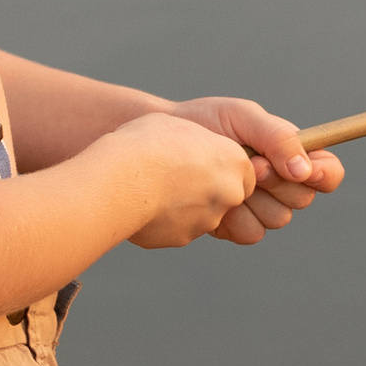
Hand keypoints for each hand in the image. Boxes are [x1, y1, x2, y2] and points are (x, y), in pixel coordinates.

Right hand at [123, 110, 263, 248]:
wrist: (121, 177)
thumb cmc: (146, 143)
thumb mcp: (180, 127)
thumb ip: (198, 145)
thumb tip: (195, 154)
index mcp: (233, 160)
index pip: (243, 172)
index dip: (220, 167)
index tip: (199, 161)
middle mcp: (229, 193)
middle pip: (227, 196)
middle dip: (207, 190)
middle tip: (177, 176)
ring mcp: (208, 219)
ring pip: (203, 215)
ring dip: (185, 205)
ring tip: (155, 188)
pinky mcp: (185, 238)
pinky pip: (179, 228)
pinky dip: (166, 220)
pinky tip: (145, 203)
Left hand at [168, 97, 344, 246]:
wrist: (162, 144)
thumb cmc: (205, 121)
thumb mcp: (243, 116)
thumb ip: (278, 137)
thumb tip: (304, 171)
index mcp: (290, 154)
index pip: (328, 172)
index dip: (325, 175)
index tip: (306, 171)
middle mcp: (280, 184)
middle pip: (302, 200)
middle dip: (275, 183)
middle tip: (248, 162)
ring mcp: (257, 207)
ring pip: (276, 220)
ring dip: (251, 199)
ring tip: (224, 176)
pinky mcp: (234, 225)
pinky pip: (249, 234)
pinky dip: (232, 217)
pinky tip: (213, 197)